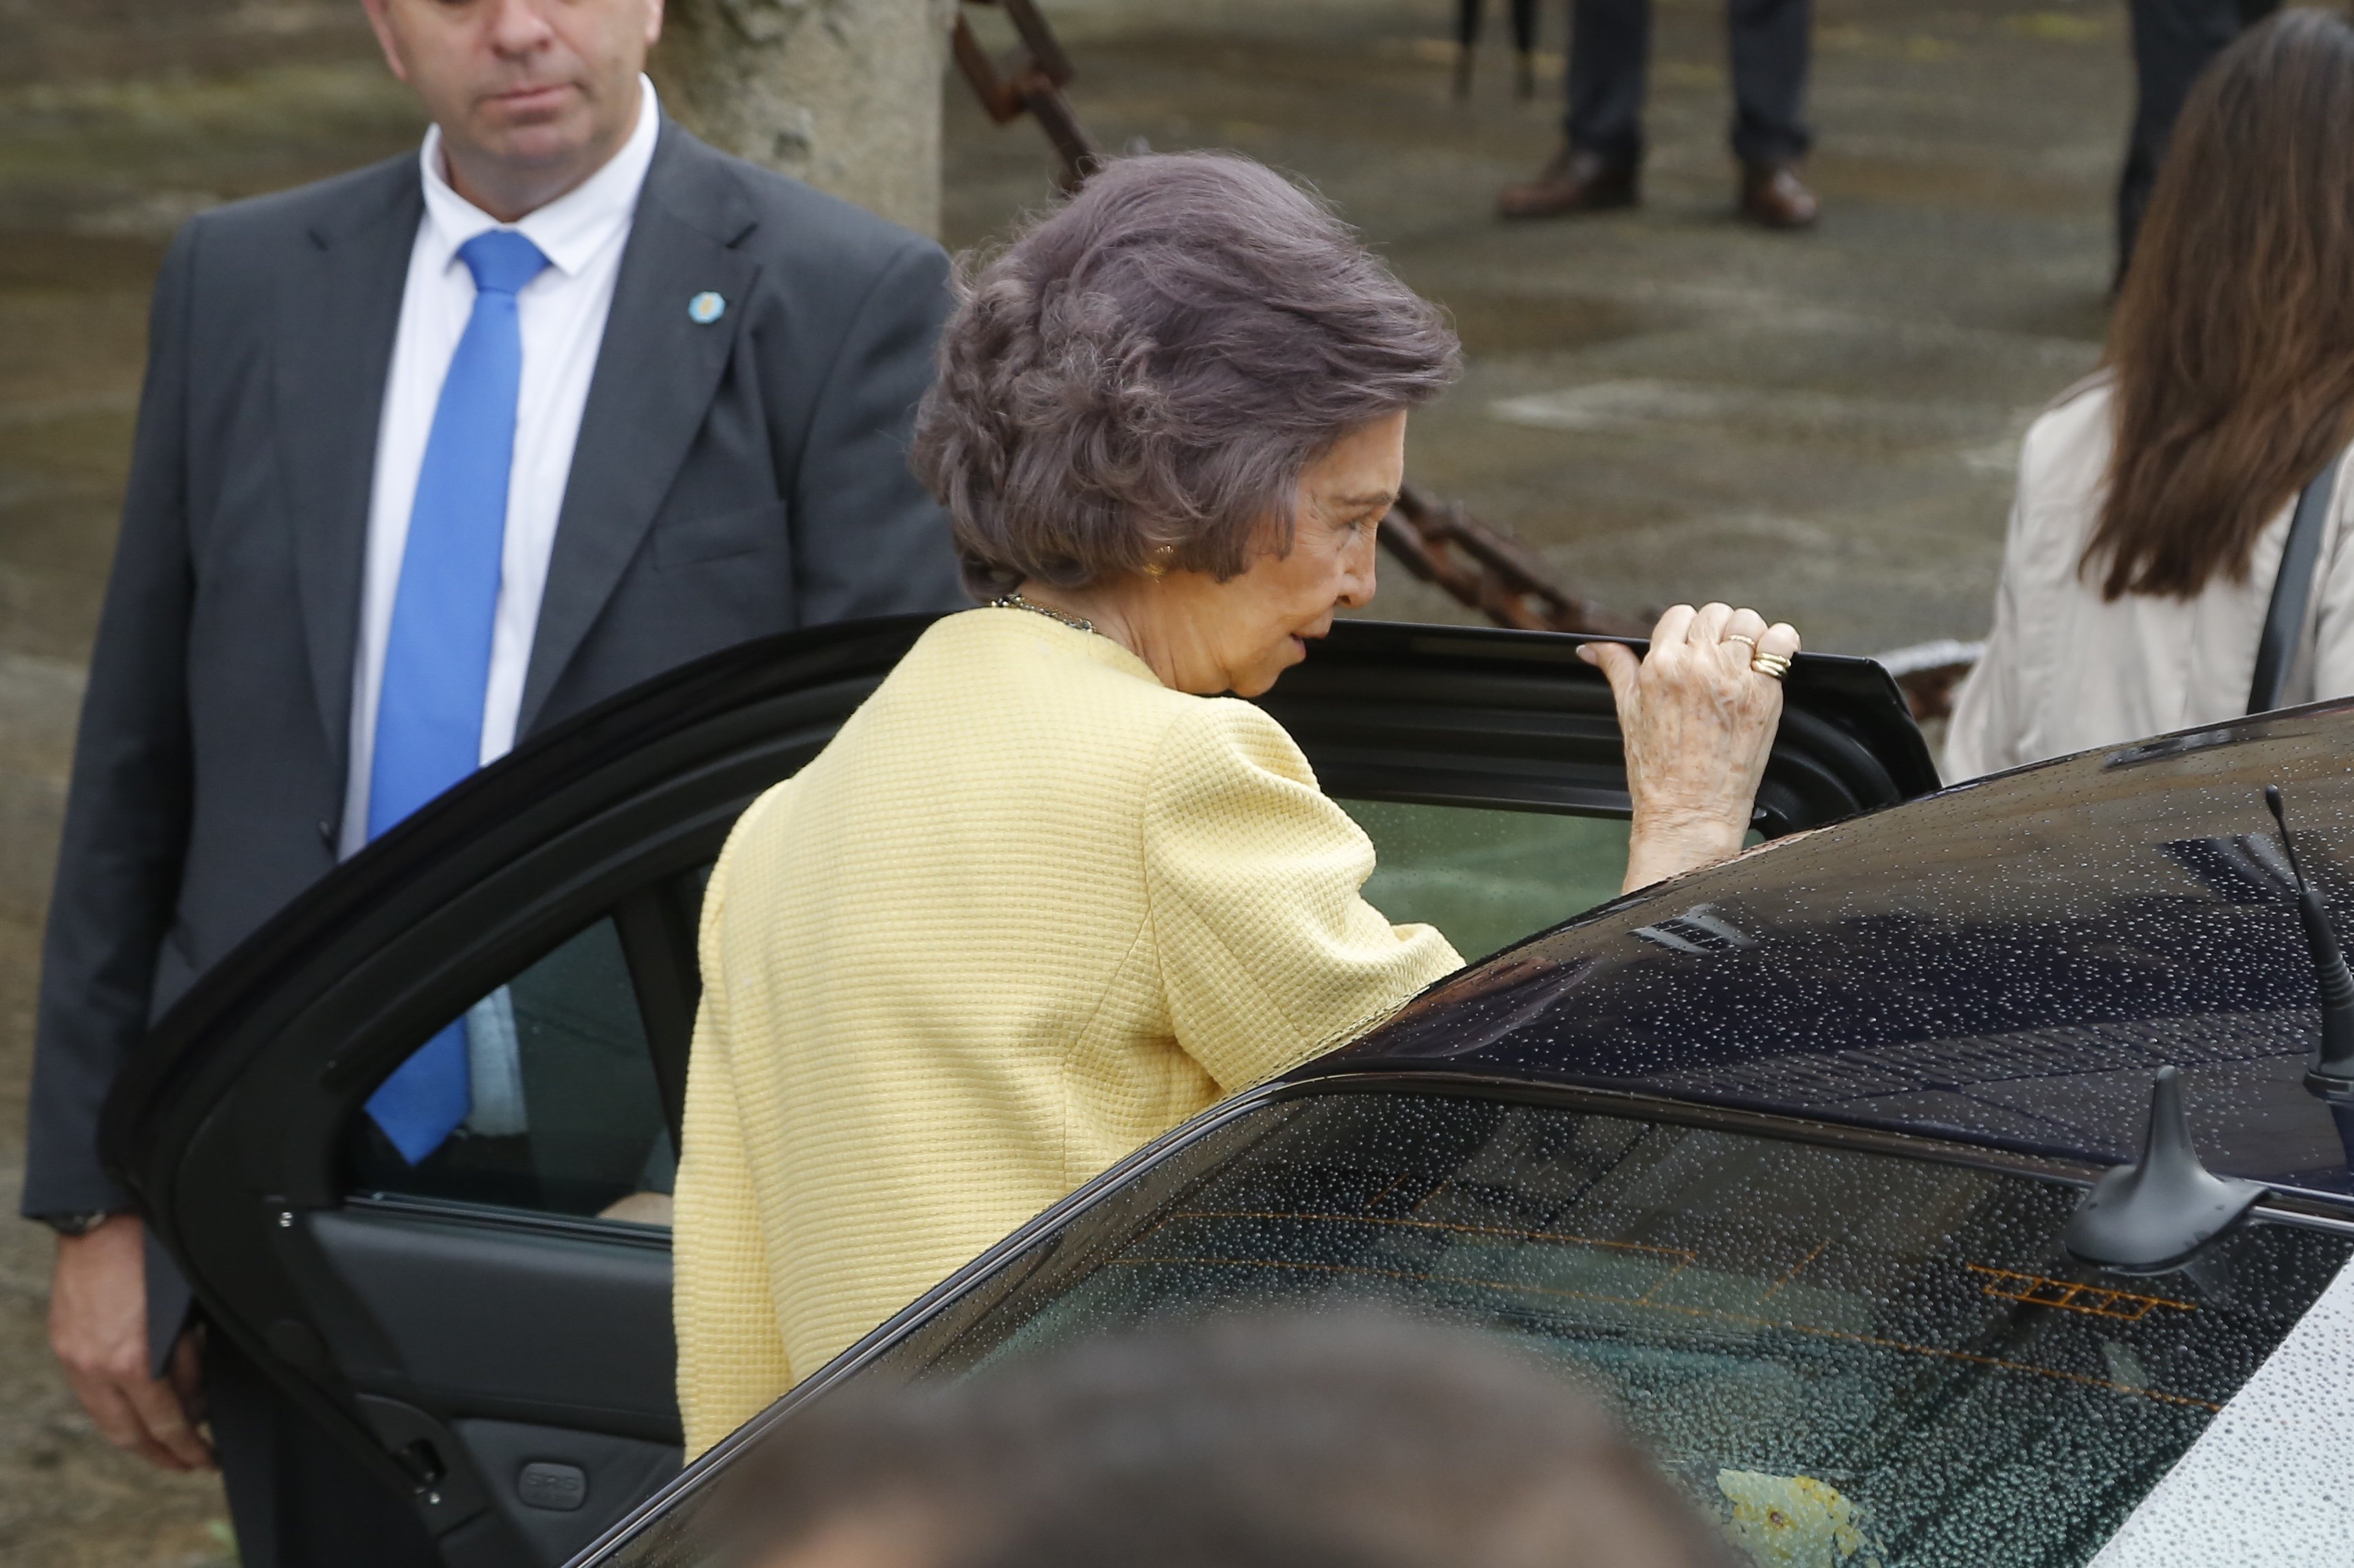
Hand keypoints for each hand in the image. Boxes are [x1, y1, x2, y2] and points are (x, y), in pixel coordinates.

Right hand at [49, 1213, 212, 1470]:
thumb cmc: (155, 1257)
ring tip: (162, 1446)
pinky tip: (133, 1411)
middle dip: (161, 1455)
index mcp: (135, 1361)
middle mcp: (99, 1368)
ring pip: (106, 1419)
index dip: (189, 1448)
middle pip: (130, 1435)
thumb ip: (191, 1363)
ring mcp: (76, 1358)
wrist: (104, 1220)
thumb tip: (195, 1402)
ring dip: (135, 1438)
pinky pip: (89, 1394)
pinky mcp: (64, 1344)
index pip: (166, 1425)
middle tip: (188, 1464)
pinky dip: (114, 1410)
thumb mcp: (191, 1314)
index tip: (207, 1460)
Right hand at [1578, 603, 1799, 892]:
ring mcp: (1732, 678)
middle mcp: (1696, 666)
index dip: (1687, 631)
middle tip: (1719, 658)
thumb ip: (1616, 669)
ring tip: (1745, 658)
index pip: (1679, 616)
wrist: (1689, 813)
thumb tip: (1592, 649)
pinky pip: (1781, 644)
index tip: (1693, 650)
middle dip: (1716, 631)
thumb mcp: (1628, 714)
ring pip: (1747, 621)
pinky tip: (1772, 658)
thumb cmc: (1656, 771)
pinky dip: (1781, 643)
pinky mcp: (1764, 695)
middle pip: (1715, 614)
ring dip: (1748, 634)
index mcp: (1660, 666)